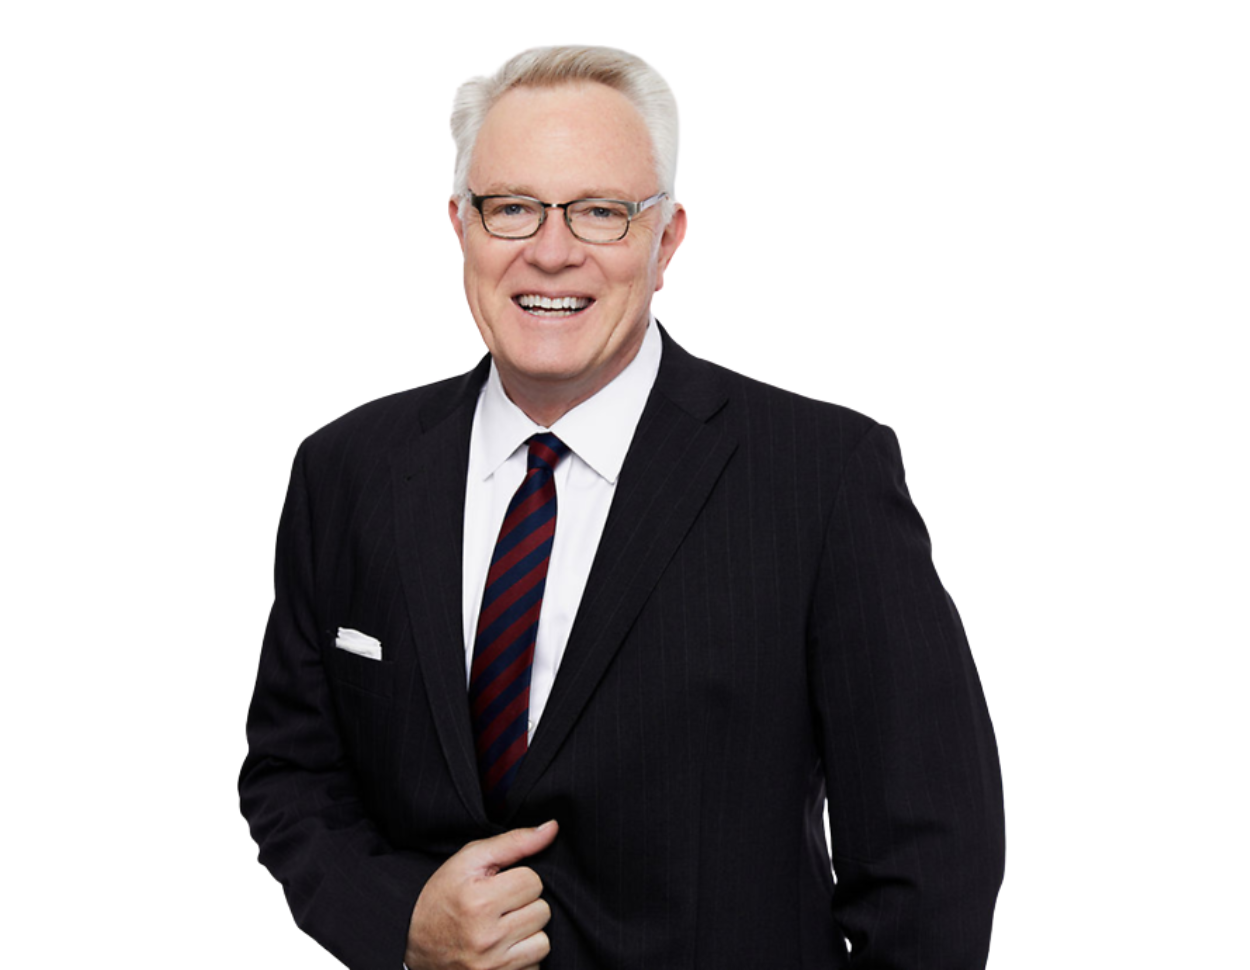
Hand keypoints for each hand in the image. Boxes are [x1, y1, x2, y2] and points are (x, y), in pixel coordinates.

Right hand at [405, 820, 557, 969]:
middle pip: (542, 910)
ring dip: (528, 932)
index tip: (499, 885)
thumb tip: (552, 827)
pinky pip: (536, 965)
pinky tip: (503, 948)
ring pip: (543, 940)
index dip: (518, 879)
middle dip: (525, 905)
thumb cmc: (442, 899)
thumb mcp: (468, 862)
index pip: (533, 881)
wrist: (414, 949)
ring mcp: (494, 966)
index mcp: (479, 902)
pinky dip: (524, 956)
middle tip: (499, 906)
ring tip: (503, 927)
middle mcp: (487, 937)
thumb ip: (513, 842)